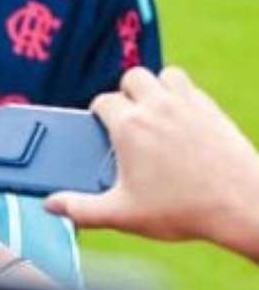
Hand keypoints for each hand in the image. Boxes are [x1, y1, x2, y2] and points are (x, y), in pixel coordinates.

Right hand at [45, 67, 258, 259]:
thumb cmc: (181, 209)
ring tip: (153, 115)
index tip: (100, 132)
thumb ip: (80, 209)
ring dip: (155, 88)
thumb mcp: (121, 215)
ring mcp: (189, 104)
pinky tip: (180, 124)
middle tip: (126, 120)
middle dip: (125, 93)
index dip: (97, 115)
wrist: (243, 204)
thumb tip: (50, 205)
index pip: (102, 102)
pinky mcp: (214, 110)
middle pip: (132, 77)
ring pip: (165, 74)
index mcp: (129, 126)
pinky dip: (181, 97)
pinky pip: (191, 88)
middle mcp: (158, 106)